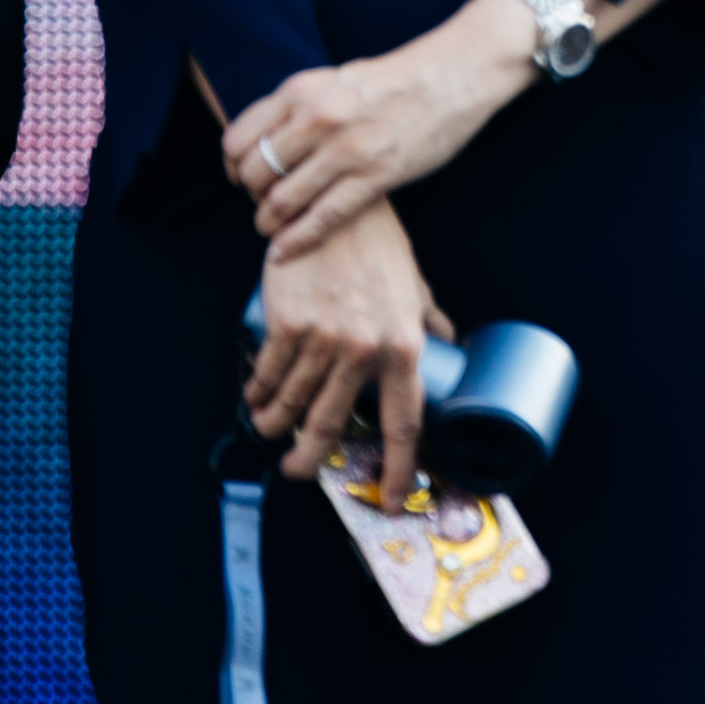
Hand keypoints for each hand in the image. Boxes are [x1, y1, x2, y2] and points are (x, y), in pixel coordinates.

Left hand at [225, 8, 535, 262]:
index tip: (241, 179)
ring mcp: (346, 149)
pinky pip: (323, 218)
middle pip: (254, 173)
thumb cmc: (397, 78)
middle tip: (262, 204)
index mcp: (303, 91)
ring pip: (282, 200)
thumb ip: (301, 106)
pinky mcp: (376, 176)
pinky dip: (296, 240)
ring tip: (270, 230)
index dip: (233, 167)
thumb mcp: (336, 78)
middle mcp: (316, 119)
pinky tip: (283, 252)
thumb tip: (269, 138)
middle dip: (251, 196)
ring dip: (268, 222)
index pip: (239, 138)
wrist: (455, 74)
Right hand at [251, 197, 455, 498]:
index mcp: (403, 346)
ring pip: (292, 406)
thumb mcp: (413, 284)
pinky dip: (256, 396)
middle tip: (301, 471)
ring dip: (276, 427)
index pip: (404, 422)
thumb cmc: (378, 245)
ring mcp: (323, 339)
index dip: (398, 468)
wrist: (335, 204)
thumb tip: (450, 343)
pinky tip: (254, 400)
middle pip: (333, 426)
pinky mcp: (286, 324)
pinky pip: (267, 377)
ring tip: (271, 430)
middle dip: (312, 459)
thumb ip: (427, 319)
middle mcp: (365, 350)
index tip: (393, 499)